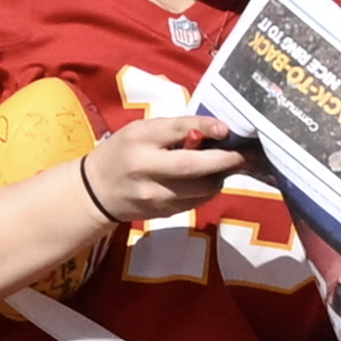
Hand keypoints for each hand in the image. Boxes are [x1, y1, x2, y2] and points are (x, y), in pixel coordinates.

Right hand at [81, 112, 248, 225]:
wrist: (95, 191)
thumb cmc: (123, 152)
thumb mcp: (141, 132)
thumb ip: (175, 130)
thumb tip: (217, 131)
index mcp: (139, 140)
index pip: (176, 130)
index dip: (204, 128)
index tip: (226, 129)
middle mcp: (146, 169)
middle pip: (194, 167)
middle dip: (225, 160)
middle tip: (245, 154)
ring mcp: (155, 195)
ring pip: (202, 189)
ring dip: (220, 177)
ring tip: (224, 166)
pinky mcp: (164, 212)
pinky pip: (197, 201)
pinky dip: (208, 190)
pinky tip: (207, 180)